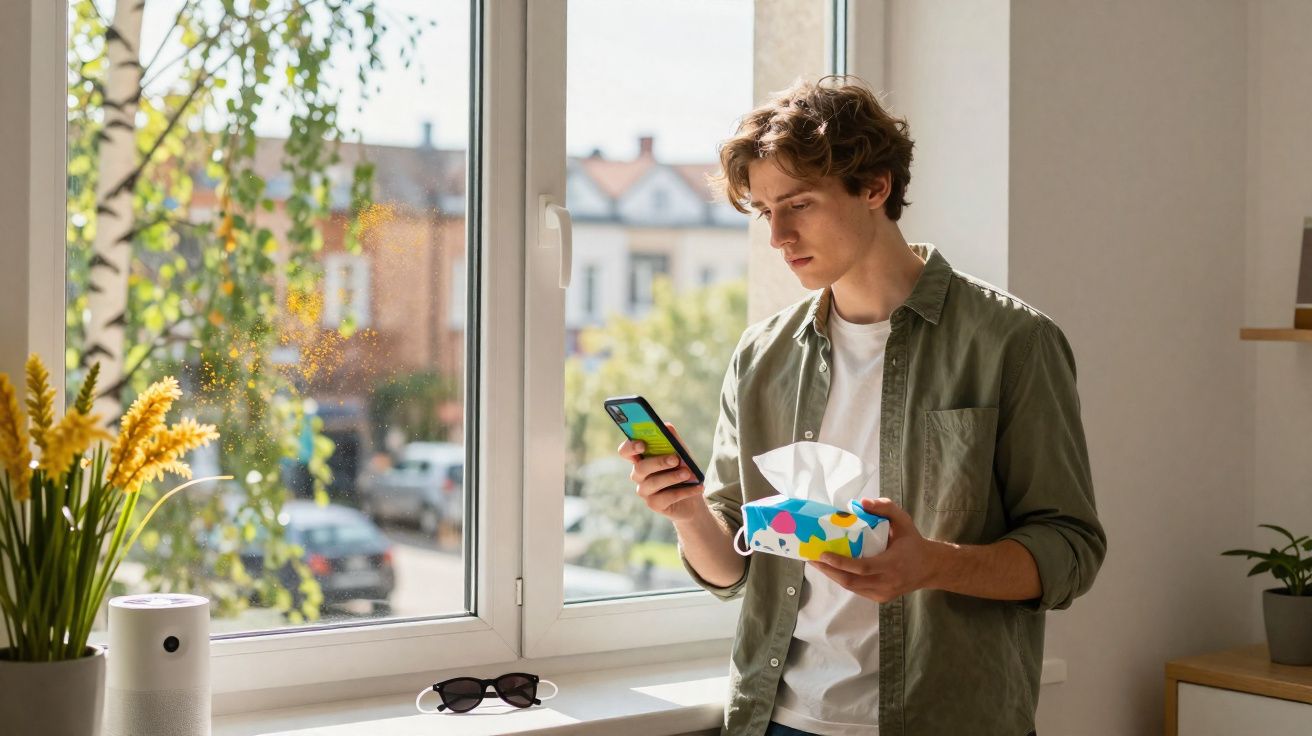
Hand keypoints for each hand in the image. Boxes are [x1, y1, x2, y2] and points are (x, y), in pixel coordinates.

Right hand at [619, 422, 706, 523]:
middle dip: (658, 462)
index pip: (625, 451)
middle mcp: (638, 475)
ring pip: (652, 483)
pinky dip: (683, 492)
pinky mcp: (654, 505)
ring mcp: (645, 491)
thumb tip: (666, 426)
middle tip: (675, 459)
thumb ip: (673, 440)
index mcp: (641, 458)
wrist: (694, 497)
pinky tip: (697, 488)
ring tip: (688, 474)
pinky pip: (665, 498)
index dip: (630, 447)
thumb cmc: (683, 469)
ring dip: (672, 477)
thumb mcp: (682, 453)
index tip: (642, 444)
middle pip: (640, 468)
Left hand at [808, 497, 940, 602]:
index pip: (861, 567)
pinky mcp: (880, 598)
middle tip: (812, 557)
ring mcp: (883, 593)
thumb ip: (885, 508)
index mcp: (892, 564)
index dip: (840, 563)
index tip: (822, 554)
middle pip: (851, 581)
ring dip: (832, 576)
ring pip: (851, 588)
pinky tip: (832, 569)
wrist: (930, 567)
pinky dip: (843, 579)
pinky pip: (857, 590)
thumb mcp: (904, 521)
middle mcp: (887, 582)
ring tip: (817, 563)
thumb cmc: (913, 542)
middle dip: (828, 571)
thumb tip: (861, 502)